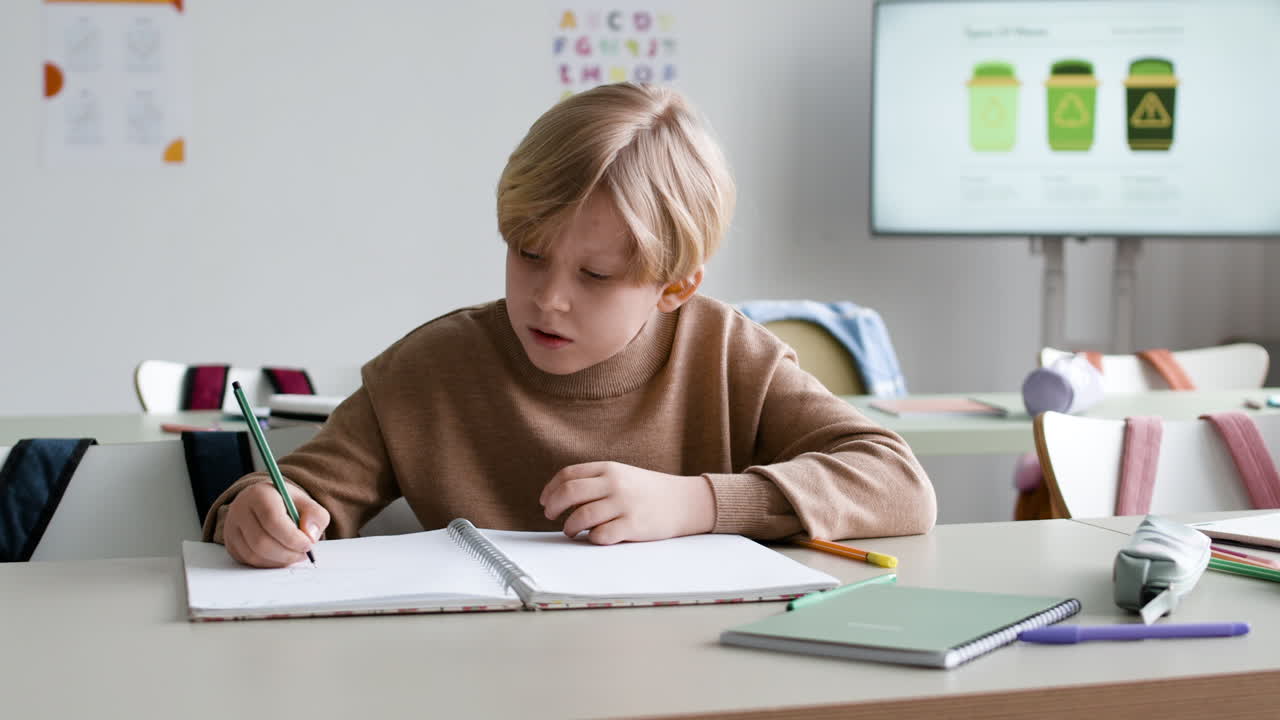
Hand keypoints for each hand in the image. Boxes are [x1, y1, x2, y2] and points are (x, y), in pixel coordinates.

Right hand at [223, 481, 329, 567]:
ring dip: (279, 561)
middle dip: (287, 553)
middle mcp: (240, 510)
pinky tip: (282, 557)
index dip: (292, 537)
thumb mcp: (305, 502)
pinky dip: (269, 564)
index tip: (308, 544)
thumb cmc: (286, 503)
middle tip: (303, 554)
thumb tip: (310, 535)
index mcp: (259, 494)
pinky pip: (249, 562)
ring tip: (295, 555)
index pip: (272, 520)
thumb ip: (315, 515)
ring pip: (254, 555)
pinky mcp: (231, 545)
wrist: (264, 503)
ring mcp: (232, 529)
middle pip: (261, 542)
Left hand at [539, 461, 714, 543]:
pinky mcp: (632, 525)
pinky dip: (591, 538)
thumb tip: (560, 496)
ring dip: (569, 527)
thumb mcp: (622, 475)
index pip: (568, 475)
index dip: (551, 489)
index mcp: (609, 469)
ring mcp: (624, 504)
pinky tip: (593, 537)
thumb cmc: (648, 491)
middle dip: (553, 507)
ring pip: (581, 516)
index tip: (545, 501)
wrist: (683, 502)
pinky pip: (600, 535)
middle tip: (551, 516)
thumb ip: (595, 481)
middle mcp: (614, 484)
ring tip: (570, 531)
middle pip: (569, 493)